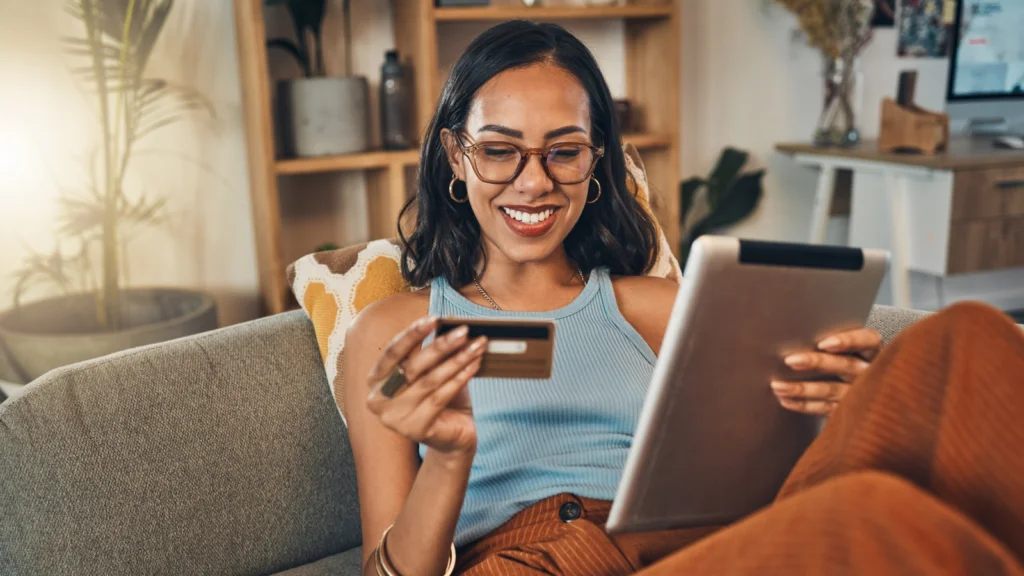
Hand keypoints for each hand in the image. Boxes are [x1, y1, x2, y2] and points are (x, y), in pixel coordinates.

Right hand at [366, 316, 486, 455]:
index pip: (392, 352)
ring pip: (430, 380)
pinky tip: (475, 364)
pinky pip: (441, 397)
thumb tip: (450, 323)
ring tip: (477, 345)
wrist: (452, 438)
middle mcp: (378, 400)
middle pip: (412, 366)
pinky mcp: (415, 429)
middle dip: (441, 345)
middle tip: (463, 331)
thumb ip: (431, 353)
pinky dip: (460, 378)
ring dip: (457, 359)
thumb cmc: (438, 399)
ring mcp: (395, 418)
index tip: (434, 318)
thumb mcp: (430, 372)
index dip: (412, 334)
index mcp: (375, 381)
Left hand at [771, 327, 881, 414]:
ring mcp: (861, 394)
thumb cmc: (844, 360)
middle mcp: (870, 372)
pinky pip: (825, 409)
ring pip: (832, 389)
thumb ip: (829, 344)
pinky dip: (804, 405)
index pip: (868, 340)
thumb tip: (793, 337)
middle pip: (845, 365)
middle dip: (816, 362)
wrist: (866, 398)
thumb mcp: (846, 350)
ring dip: (802, 388)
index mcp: (873, 351)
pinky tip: (786, 400)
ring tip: (778, 385)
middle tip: (790, 361)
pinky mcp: (849, 411)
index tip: (824, 343)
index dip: (848, 341)